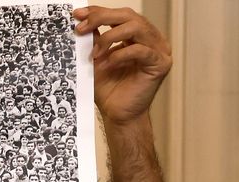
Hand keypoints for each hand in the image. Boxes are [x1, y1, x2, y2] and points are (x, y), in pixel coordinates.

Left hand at [73, 6, 170, 125]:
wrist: (116, 114)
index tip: (77, 14)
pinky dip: (121, 54)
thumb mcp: (95, 59)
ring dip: (110, 38)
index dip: (99, 11)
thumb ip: (93, 40)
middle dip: (102, 18)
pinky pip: (141, 51)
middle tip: (81, 28)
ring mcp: (158, 50)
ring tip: (94, 54)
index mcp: (137, 36)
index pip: (120, 15)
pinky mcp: (160, 64)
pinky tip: (107, 64)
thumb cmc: (108, 89)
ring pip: (137, 28)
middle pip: (129, 16)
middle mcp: (151, 39)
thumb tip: (81, 20)